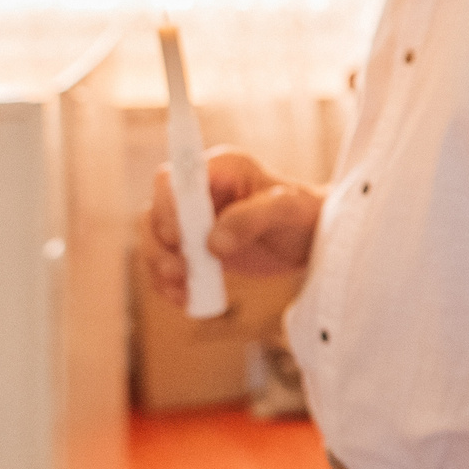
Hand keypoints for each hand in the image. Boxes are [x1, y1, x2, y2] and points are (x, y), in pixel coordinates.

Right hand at [142, 146, 321, 299]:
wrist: (315, 240)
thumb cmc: (305, 215)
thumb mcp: (287, 210)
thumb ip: (251, 218)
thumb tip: (212, 243)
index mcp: (219, 169)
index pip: (172, 181)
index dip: (167, 208)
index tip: (179, 238)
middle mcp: (200, 191)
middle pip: (154, 212)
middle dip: (158, 245)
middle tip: (179, 272)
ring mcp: (195, 220)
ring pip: (154, 240)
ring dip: (158, 267)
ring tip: (182, 290)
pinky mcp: (196, 247)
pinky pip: (168, 263)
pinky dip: (169, 283)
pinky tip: (186, 299)